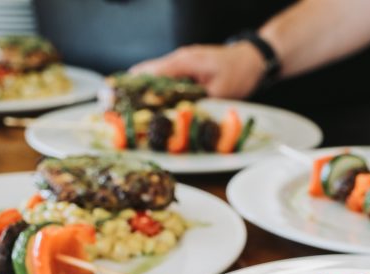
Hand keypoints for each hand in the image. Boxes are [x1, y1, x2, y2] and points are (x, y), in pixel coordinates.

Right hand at [129, 42, 265, 99]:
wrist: (252, 59)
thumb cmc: (239, 73)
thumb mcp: (220, 92)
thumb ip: (199, 104)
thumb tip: (179, 118)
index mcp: (184, 62)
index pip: (150, 73)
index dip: (132, 87)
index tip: (118, 101)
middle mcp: (178, 59)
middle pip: (146, 73)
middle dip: (131, 90)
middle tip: (117, 110)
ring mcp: (181, 63)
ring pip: (153, 76)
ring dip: (142, 91)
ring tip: (128, 110)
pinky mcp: (185, 69)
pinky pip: (164, 78)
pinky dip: (155, 90)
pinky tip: (150, 106)